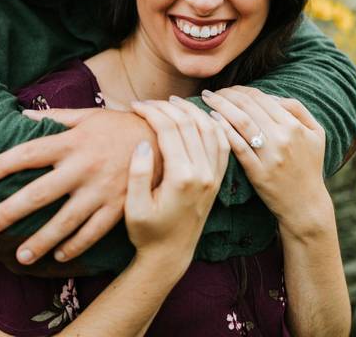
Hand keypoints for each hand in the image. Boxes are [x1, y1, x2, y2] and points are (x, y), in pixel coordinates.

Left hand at [0, 108, 159, 263]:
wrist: (166, 141)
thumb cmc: (120, 126)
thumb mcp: (88, 116)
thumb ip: (55, 117)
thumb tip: (21, 114)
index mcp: (73, 142)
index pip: (29, 153)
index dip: (3, 163)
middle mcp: (83, 168)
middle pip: (40, 192)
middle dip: (11, 211)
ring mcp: (101, 192)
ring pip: (64, 222)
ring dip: (40, 241)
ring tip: (19, 256)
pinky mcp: (118, 208)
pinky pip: (93, 233)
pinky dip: (75, 247)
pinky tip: (59, 257)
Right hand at [123, 97, 228, 269]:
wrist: (171, 254)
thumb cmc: (147, 232)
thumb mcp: (134, 207)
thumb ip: (138, 174)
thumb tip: (143, 142)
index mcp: (182, 178)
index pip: (170, 129)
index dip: (151, 112)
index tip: (135, 105)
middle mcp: (203, 173)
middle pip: (190, 124)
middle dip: (167, 106)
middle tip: (148, 102)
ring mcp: (214, 175)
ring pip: (210, 128)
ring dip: (191, 110)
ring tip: (171, 102)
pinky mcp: (218, 178)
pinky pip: (222, 142)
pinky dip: (212, 123)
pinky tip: (199, 115)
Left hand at [200, 87, 331, 238]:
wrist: (306, 205)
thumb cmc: (309, 166)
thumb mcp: (316, 134)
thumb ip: (298, 109)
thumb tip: (271, 96)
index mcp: (294, 126)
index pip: (262, 98)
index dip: (241, 89)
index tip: (228, 89)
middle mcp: (283, 138)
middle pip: (248, 106)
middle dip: (226, 94)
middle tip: (212, 92)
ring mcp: (270, 156)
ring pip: (240, 122)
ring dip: (220, 106)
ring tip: (207, 100)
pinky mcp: (258, 172)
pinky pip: (237, 146)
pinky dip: (223, 129)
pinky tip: (211, 120)